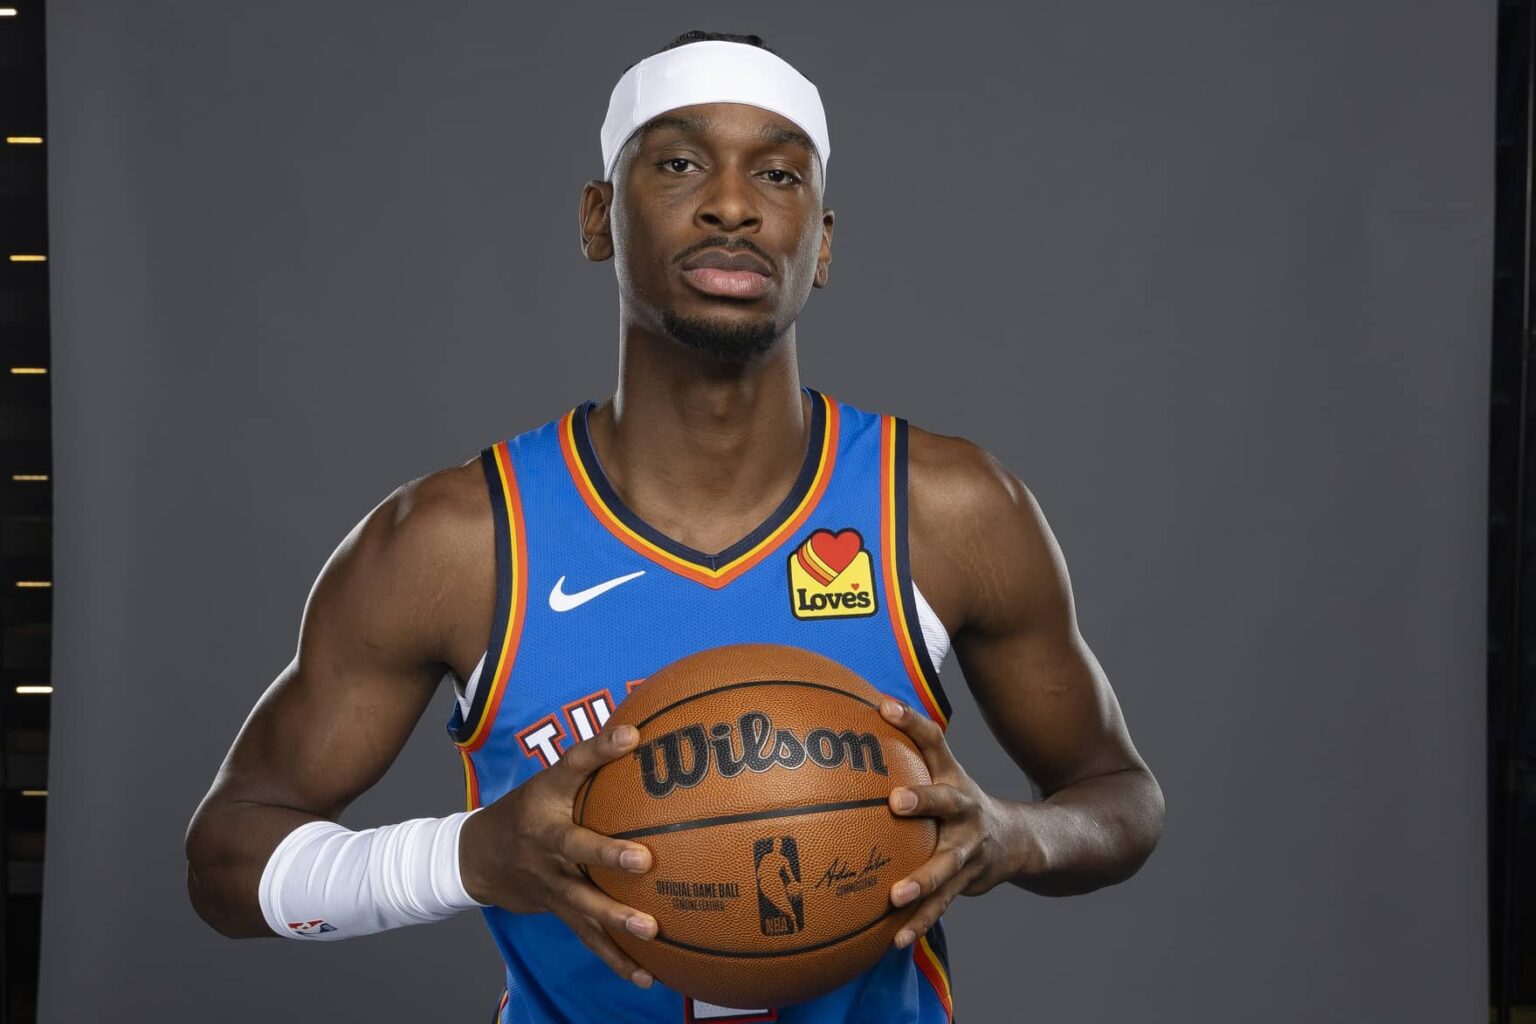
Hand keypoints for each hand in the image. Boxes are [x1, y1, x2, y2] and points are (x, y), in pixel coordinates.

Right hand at [459, 724, 656, 986]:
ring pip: (583, 902)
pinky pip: (588, 938)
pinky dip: (616, 958)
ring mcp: (551, 882)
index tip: (630, 737)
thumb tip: (642, 728)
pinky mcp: (558, 911)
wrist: (476, 858)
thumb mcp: (552, 779)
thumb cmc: (530, 809)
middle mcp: (546, 843)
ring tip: (649, 929)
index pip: (573, 767)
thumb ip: (594, 758)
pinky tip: (646, 975)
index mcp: (547, 801)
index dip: (599, 750)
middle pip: (577, 847)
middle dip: (608, 856)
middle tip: (643, 860)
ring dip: (615, 918)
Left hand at [880, 699, 1023, 948]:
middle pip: (946, 802)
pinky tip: (894, 941)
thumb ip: (910, 743)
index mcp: (954, 779)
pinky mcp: (964, 883)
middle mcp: (965, 811)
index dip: (912, 722)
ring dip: (921, 881)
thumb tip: (867, 705)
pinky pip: (939, 906)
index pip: (933, 741)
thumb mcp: (944, 769)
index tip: (885, 708)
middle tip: (896, 801)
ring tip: (894, 896)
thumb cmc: (959, 799)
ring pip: (945, 865)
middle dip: (924, 801)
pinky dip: (918, 924)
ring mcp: (968, 850)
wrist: (1017, 841)